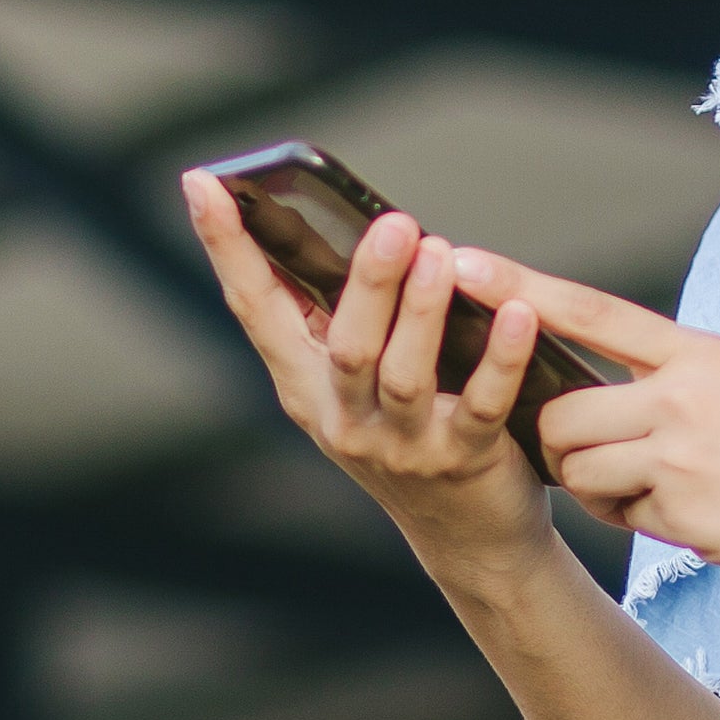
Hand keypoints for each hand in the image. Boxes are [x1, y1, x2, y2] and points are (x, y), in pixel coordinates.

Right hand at [182, 172, 558, 563]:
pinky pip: (481, 406)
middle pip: (345, 346)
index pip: (253, 306)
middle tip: (394, 223)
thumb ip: (341, 319)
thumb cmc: (407, 433)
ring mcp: (399, 446)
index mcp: (303, 384)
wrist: (467, 537)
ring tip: (440, 253)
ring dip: (423, 311)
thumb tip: (345, 220)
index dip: (225, 246)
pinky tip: (518, 314)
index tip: (201, 182)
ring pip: (403, 375)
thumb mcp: (356, 384)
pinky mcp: (460, 462)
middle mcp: (340, 418)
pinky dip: (500, 359)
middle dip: (368, 282)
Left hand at [459, 256, 719, 597]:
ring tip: (664, 489)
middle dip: (562, 445)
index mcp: (696, 351)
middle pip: (559, 414)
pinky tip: (701, 516)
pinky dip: (643, 522)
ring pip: (579, 470)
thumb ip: (667, 381)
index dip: (516, 286)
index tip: (454, 258)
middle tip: (608, 460)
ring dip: (600, 489)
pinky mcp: (692, 513)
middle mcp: (684, 393)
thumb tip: (589, 401)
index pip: (587, 310)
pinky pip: (621, 519)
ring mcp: (686, 453)